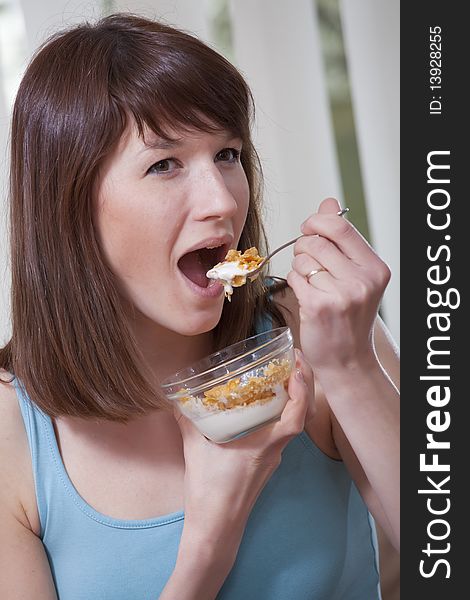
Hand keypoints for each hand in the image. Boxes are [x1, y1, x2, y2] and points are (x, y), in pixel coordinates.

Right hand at [174, 350, 312, 552]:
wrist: (215, 529)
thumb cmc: (208, 493)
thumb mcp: (194, 450)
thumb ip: (188, 420)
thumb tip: (177, 397)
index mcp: (264, 446)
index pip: (296, 419)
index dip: (302, 392)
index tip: (297, 369)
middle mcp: (274, 451)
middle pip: (301, 415)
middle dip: (303, 385)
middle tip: (295, 359)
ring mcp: (272, 458)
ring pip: (293, 423)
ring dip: (294, 398)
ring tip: (284, 374)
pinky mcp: (266, 464)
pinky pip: (280, 432)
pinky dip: (281, 412)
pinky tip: (265, 404)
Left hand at [287, 198, 390, 373]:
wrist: (348, 361)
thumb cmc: (350, 317)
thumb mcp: (356, 275)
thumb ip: (342, 238)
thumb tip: (330, 202)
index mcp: (375, 268)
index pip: (340, 227)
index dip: (317, 222)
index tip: (309, 229)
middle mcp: (362, 280)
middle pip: (316, 241)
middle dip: (304, 246)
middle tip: (308, 261)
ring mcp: (341, 294)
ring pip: (302, 258)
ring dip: (299, 267)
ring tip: (311, 283)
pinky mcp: (318, 307)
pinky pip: (294, 277)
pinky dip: (294, 282)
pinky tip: (305, 295)